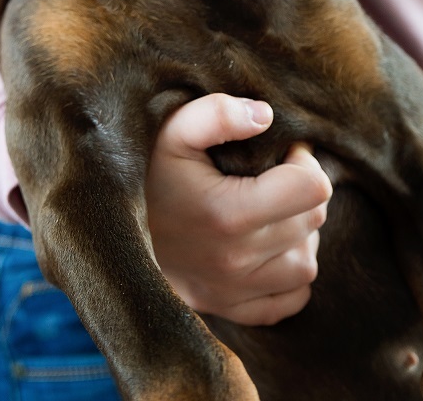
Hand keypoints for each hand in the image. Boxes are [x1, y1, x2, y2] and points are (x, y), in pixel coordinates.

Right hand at [146, 94, 331, 325]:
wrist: (110, 233)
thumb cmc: (147, 173)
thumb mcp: (173, 130)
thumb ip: (218, 113)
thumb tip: (266, 116)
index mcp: (228, 214)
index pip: (311, 188)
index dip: (304, 161)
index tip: (282, 152)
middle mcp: (237, 260)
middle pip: (312, 221)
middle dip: (302, 191)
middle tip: (274, 174)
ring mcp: (235, 292)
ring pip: (306, 264)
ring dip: (300, 234)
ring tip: (272, 210)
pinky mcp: (232, 310)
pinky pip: (292, 298)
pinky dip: (291, 274)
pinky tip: (268, 247)